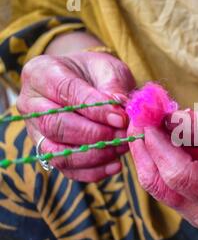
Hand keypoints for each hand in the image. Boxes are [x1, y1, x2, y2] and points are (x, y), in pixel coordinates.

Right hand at [17, 52, 134, 181]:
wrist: (88, 84)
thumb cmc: (97, 73)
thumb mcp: (109, 68)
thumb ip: (113, 85)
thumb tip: (120, 108)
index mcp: (41, 72)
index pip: (64, 91)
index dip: (94, 108)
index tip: (120, 118)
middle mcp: (31, 103)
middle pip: (54, 125)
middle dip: (93, 134)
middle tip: (122, 135)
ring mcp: (36, 131)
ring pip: (56, 152)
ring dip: (93, 155)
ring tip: (121, 148)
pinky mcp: (48, 152)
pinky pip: (66, 169)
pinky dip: (92, 171)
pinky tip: (115, 165)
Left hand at [128, 107, 197, 236]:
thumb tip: (168, 118)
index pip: (181, 177)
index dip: (160, 144)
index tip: (147, 114)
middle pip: (162, 185)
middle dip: (146, 148)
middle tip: (137, 114)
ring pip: (160, 183)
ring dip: (150, 149)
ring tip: (148, 117)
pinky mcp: (196, 203)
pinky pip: (168, 178)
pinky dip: (161, 152)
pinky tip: (161, 129)